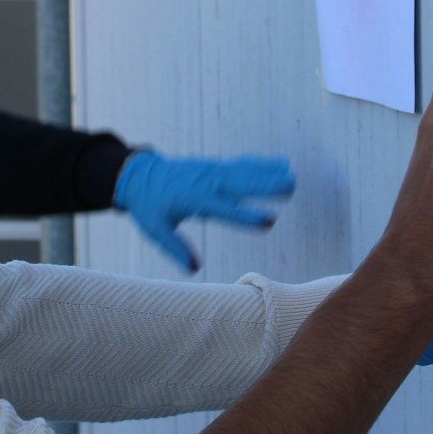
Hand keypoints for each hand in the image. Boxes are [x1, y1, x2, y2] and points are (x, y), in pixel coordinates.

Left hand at [114, 151, 295, 271]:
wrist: (140, 175)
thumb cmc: (149, 206)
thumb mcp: (155, 229)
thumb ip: (175, 248)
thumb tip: (194, 269)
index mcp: (193, 199)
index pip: (224, 209)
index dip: (247, 216)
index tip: (270, 221)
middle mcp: (207, 182)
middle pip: (240, 184)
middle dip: (265, 185)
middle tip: (290, 187)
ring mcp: (212, 171)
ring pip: (244, 172)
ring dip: (269, 173)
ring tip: (292, 178)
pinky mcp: (215, 166)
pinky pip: (241, 165)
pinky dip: (260, 164)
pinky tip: (280, 165)